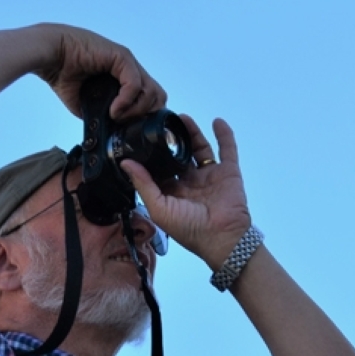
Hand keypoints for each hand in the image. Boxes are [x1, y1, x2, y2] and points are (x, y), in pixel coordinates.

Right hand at [35, 24, 165, 119]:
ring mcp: (128, 62)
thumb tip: (115, 134)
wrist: (51, 57)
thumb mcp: (89, 106)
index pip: (151, 100)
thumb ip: (106, 117)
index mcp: (125, 79)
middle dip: (146, 116)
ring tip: (116, 116)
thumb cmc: (65, 77)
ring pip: (151, 91)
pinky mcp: (121, 57)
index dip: (145, 117)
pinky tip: (113, 110)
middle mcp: (130, 69)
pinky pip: (134, 84)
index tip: (129, 129)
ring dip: (136, 110)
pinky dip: (126, 102)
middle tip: (126, 124)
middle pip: (158, 97)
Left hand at [121, 116, 252, 268]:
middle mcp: (190, 183)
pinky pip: (227, 150)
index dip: (151, 155)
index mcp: (172, 194)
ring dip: (192, 133)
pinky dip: (224, 135)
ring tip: (181, 118)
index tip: (141, 136)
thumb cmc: (189, 229)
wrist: (222, 237)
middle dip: (171, 140)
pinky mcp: (228, 173)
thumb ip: (143, 184)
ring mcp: (209, 177)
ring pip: (199, 149)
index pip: (159, 169)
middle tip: (162, 122)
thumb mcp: (159, 208)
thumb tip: (126, 163)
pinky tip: (216, 121)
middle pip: (178, 156)